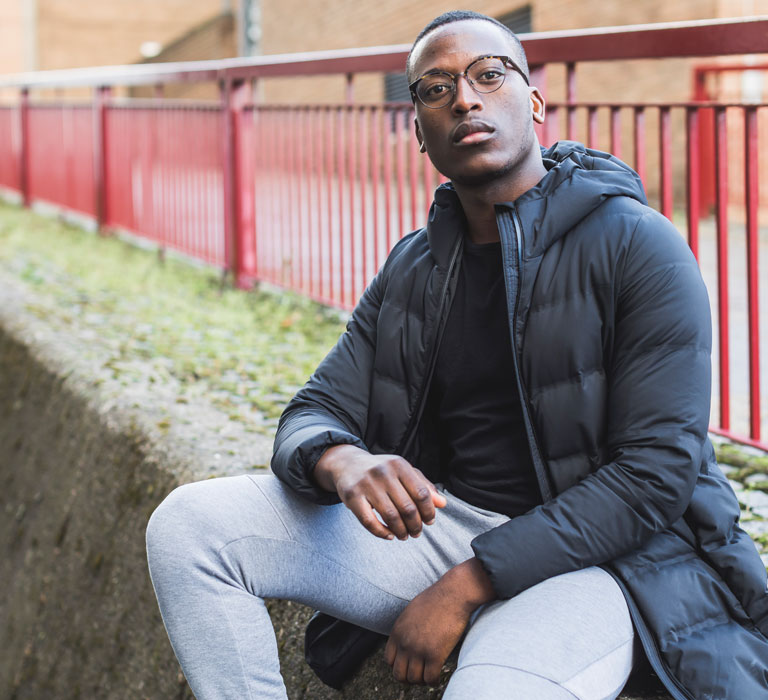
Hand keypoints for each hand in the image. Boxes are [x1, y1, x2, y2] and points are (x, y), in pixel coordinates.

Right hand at [313, 444, 445, 539]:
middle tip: (416, 533)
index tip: (429, 521)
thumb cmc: (381, 471)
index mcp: (399, 464)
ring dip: (401, 531)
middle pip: (408, 507)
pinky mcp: (352, 496)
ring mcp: (366, 484)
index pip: (422, 493)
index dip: (429, 511)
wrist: (347, 464)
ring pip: (391, 516)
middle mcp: (383, 472)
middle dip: (415, 525)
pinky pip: (369, 522)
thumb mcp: (403, 472)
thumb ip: (424, 485)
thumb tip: (442, 504)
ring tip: (404, 536)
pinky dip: (382, 533)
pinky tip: (389, 535)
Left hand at [385, 558, 495, 684]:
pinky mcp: (435, 654)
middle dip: (408, 677)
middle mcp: (405, 642)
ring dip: (422, 679)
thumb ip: (404, 629)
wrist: (452, 594)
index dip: (399, 665)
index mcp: (397, 631)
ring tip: (429, 673)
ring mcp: (419, 649)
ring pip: (414, 679)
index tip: (408, 665)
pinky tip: (438, 674)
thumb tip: (405, 642)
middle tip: (419, 674)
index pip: (389, 660)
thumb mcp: (410, 612)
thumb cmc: (435, 600)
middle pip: (399, 674)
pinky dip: (433, 680)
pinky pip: (430, 678)